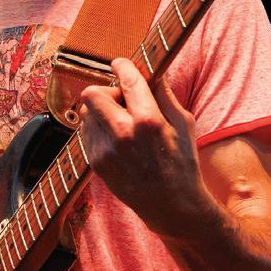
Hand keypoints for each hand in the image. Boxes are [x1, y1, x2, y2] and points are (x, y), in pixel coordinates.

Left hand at [78, 58, 205, 238]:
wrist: (171, 206)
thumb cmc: (182, 163)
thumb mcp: (184, 123)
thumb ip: (164, 94)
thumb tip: (152, 70)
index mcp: (148, 120)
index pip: (126, 79)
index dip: (122, 66)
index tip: (120, 64)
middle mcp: (122, 134)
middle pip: (91, 94)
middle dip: (106, 91)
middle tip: (121, 101)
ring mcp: (106, 150)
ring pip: (86, 113)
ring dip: (101, 111)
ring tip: (121, 123)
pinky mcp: (97, 163)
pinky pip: (86, 133)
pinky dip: (99, 129)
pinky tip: (118, 140)